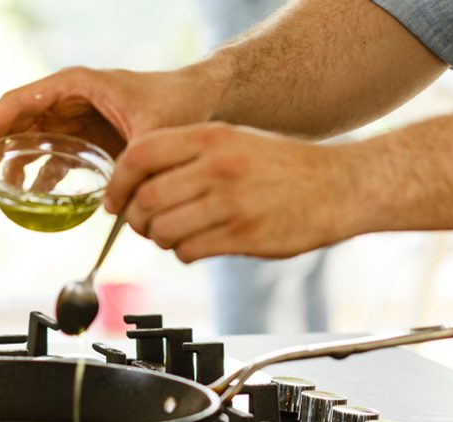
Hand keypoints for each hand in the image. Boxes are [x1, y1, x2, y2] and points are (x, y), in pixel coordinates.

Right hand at [0, 66, 222, 189]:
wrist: (201, 102)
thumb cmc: (177, 103)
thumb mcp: (154, 131)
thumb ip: (134, 165)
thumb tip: (116, 204)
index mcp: (75, 84)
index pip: (19, 101)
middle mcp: (69, 98)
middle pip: (17, 122)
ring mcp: (75, 117)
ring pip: (30, 139)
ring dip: (12, 166)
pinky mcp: (85, 137)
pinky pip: (52, 155)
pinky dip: (38, 175)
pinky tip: (31, 199)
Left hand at [105, 123, 367, 261]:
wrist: (339, 185)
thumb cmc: (281, 166)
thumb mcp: (232, 140)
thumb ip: (185, 157)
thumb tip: (134, 187)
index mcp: (210, 137)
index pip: (138, 156)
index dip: (116, 183)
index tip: (113, 201)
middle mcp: (217, 166)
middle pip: (145, 199)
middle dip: (135, 220)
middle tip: (143, 226)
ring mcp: (231, 202)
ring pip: (163, 230)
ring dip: (159, 239)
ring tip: (173, 235)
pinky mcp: (244, 235)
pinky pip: (189, 251)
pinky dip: (183, 253)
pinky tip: (197, 245)